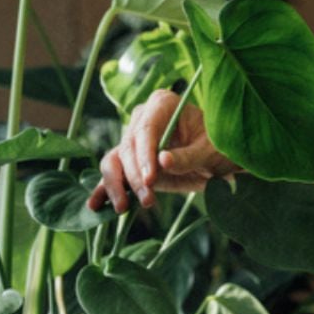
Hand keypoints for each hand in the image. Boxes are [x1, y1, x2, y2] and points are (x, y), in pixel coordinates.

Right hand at [87, 89, 234, 212]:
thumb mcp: (210, 153)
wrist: (218, 161)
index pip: (146, 129)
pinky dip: (103, 189)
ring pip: (114, 161)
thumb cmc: (219, 149)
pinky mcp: (130, 162)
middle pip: (128, 147)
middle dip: (134, 176)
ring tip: (124, 208)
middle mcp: (143, 118)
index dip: (144, 155)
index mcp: (163, 104)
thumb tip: (162, 161)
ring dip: (117, 185)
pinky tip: (95, 206)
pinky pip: (113, 173)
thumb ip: (187, 157)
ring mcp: (134, 140)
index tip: (150, 179)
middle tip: (148, 199)